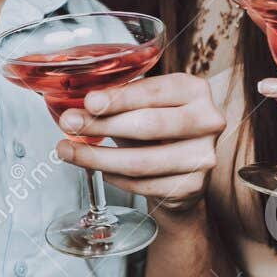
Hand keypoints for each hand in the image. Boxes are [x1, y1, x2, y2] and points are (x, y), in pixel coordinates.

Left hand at [56, 72, 225, 212]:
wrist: (183, 169)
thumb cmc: (158, 128)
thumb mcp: (142, 106)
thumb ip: (117, 102)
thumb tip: (78, 109)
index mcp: (194, 90)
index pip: (153, 92)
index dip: (118, 99)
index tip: (89, 102)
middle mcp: (207, 121)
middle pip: (147, 125)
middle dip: (102, 125)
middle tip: (69, 124)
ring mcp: (203, 156)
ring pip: (141, 161)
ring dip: (98, 157)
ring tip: (69, 151)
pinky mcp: (192, 186)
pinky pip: (143, 184)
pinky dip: (115, 178)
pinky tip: (100, 170)